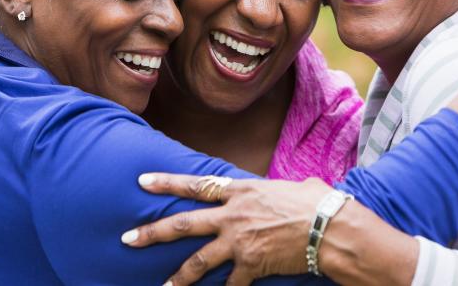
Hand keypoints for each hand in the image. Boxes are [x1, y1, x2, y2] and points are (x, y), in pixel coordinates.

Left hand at [121, 173, 332, 285]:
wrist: (329, 227)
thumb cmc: (315, 202)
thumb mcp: (287, 187)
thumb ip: (272, 191)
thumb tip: (283, 191)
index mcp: (239, 191)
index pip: (195, 185)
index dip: (167, 182)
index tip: (142, 181)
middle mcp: (232, 216)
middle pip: (183, 224)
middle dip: (152, 232)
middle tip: (127, 238)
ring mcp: (239, 242)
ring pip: (198, 262)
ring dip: (178, 277)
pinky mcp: (252, 266)